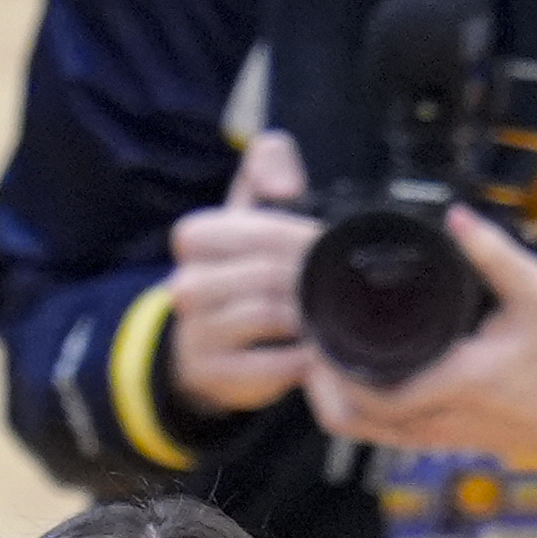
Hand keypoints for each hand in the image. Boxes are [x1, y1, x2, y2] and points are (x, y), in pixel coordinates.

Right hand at [164, 130, 320, 414]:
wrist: (208, 345)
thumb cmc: (243, 267)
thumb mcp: (250, 208)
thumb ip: (269, 162)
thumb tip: (286, 185)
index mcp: (195, 236)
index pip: (263, 231)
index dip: (306, 239)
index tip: (331, 248)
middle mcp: (186, 284)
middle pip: (271, 274)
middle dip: (315, 278)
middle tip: (350, 283)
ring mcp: (196, 332)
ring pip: (272, 316)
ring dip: (312, 316)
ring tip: (337, 313)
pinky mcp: (214, 374)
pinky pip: (274, 364)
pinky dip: (305, 358)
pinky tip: (320, 351)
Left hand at [301, 206, 536, 475]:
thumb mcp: (536, 294)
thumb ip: (495, 254)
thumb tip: (455, 217)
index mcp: (459, 383)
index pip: (376, 393)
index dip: (335, 368)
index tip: (317, 329)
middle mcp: (437, 419)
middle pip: (351, 417)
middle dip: (319, 378)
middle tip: (306, 333)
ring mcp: (430, 437)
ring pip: (357, 431)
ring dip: (329, 395)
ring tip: (317, 350)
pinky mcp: (428, 441)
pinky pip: (373, 433)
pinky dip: (349, 408)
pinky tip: (340, 374)